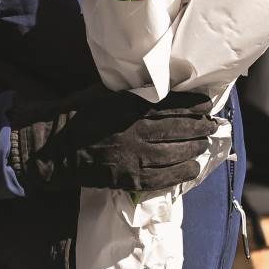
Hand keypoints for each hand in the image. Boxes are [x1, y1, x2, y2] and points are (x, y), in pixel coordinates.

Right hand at [9, 86, 217, 193]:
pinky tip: (192, 168)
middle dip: (202, 128)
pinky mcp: (133, 178)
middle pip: (184, 129)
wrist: (56, 147)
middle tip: (212, 126)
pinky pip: (167, 177)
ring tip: (203, 145)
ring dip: (196, 149)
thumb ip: (134, 93)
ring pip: (180, 154)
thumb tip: (161, 90)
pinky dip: (183, 172)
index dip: (197, 106)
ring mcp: (138, 157)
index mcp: (134, 106)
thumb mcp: (107, 92)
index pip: (177, 105)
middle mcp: (141, 131)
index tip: (207, 106)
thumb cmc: (80, 114)